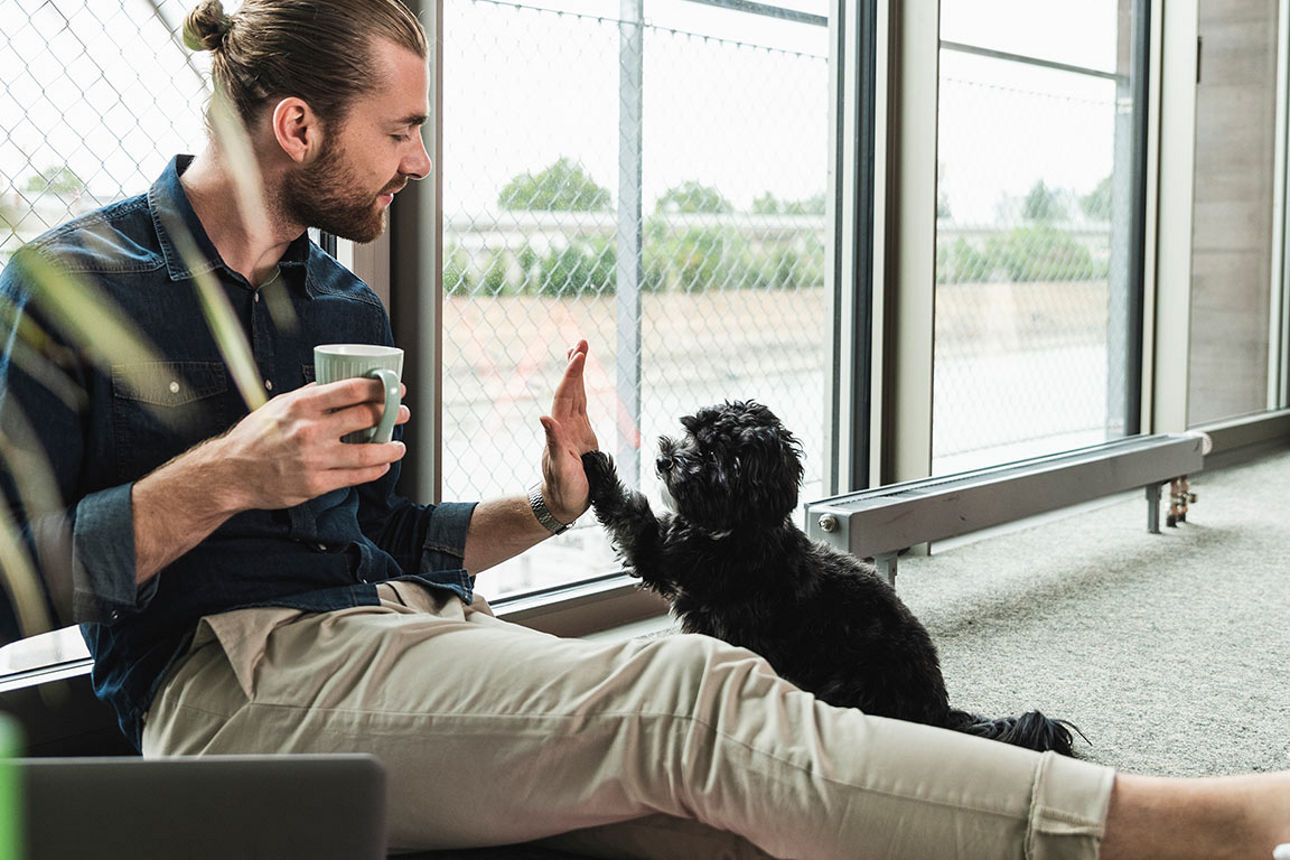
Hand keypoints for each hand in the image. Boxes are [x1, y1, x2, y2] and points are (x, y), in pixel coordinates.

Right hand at [211, 378, 409, 512]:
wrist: (231, 473)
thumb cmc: (254, 436)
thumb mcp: (279, 405)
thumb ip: (309, 396)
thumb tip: (338, 384)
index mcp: (302, 406)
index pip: (352, 390)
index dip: (380, 388)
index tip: (394, 388)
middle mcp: (310, 431)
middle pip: (365, 417)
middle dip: (391, 414)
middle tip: (401, 413)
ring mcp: (314, 459)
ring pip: (366, 452)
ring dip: (390, 447)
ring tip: (399, 445)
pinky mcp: (315, 484)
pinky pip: (355, 477)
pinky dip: (375, 470)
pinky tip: (382, 464)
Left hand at [538, 340, 598, 523]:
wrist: (562, 504)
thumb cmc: (563, 490)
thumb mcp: (560, 469)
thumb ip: (554, 443)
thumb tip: (544, 417)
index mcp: (560, 430)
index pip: (566, 396)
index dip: (571, 375)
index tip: (578, 355)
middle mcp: (565, 425)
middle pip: (570, 389)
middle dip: (575, 365)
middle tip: (582, 341)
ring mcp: (573, 429)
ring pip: (576, 395)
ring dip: (578, 374)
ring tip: (580, 351)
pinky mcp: (582, 435)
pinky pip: (582, 407)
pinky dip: (582, 391)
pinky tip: (582, 384)